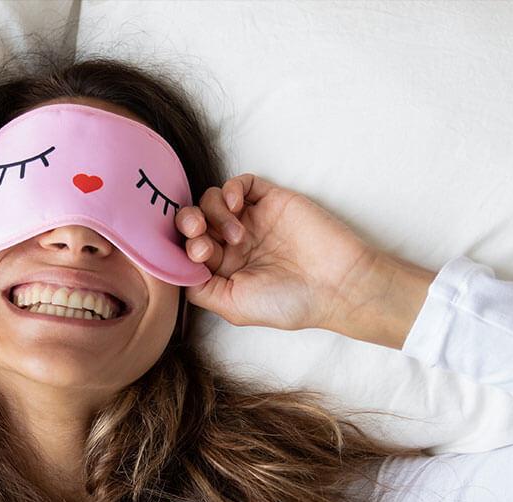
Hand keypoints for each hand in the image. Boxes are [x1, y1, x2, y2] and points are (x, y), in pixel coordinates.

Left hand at [176, 173, 386, 331]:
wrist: (336, 284)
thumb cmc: (289, 302)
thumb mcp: (233, 306)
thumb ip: (199, 290)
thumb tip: (176, 271)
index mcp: (223, 270)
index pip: (187, 249)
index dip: (182, 248)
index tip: (199, 256)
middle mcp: (234, 244)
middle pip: (193, 221)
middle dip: (187, 223)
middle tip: (199, 234)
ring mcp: (252, 220)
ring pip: (212, 200)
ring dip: (212, 211)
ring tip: (236, 233)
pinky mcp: (271, 201)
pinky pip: (241, 184)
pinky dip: (231, 189)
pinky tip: (237, 206)